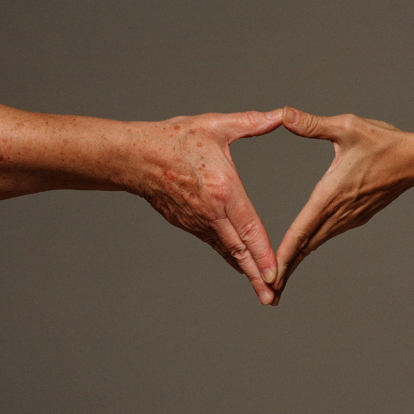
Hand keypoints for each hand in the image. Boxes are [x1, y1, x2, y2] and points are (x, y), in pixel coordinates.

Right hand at [133, 109, 282, 304]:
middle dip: (257, 277)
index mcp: (223, 190)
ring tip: (264, 292)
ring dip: (245, 271)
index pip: (248, 228)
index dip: (263, 254)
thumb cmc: (175, 139)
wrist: (134, 157)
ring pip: (227, 251)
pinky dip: (231, 257)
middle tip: (272, 298)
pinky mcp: (189, 224)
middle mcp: (211, 212)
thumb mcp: (216, 126)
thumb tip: (279, 115)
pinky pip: (215, 244)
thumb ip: (251, 123)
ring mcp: (198, 222)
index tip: (275, 274)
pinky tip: (242, 266)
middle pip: (239, 251)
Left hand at [273, 107, 413, 303]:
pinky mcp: (356, 217)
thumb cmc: (384, 142)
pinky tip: (301, 251)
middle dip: (286, 269)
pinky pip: (327, 235)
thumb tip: (283, 115)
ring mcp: (349, 218)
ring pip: (316, 243)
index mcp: (330, 195)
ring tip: (279, 279)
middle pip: (306, 246)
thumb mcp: (347, 127)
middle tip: (267, 293)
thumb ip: (312, 124)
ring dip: (297, 260)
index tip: (269, 275)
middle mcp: (338, 213)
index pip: (301, 230)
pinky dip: (310, 247)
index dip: (283, 254)